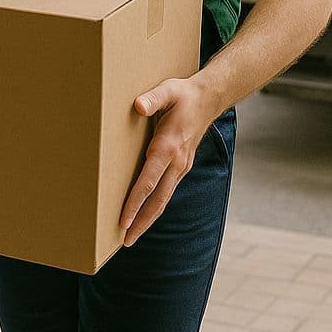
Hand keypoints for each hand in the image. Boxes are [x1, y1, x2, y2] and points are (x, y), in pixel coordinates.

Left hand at [119, 76, 214, 247]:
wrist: (208, 99)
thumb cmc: (183, 95)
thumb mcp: (168, 90)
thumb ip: (152, 98)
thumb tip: (138, 106)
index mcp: (168, 147)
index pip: (149, 181)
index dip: (135, 203)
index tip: (122, 221)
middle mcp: (176, 162)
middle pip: (157, 200)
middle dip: (141, 222)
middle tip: (125, 242)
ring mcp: (181, 166)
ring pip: (163, 198)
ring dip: (148, 218)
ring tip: (131, 235)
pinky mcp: (182, 166)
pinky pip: (167, 191)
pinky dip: (155, 206)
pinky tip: (146, 213)